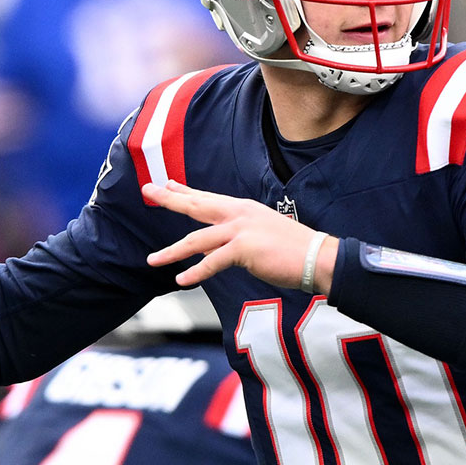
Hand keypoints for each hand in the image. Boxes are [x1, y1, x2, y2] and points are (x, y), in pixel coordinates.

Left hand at [144, 180, 337, 291]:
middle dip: (170, 199)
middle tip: (147, 191)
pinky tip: (181, 279)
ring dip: (172, 251)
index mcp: (244, 209)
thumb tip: (220, 249)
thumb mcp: (263, 235)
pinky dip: (196, 272)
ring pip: (197, 239)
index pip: (209, 198)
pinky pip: (213, 262)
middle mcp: (240, 214)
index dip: (186, 191)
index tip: (167, 185)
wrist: (318, 257)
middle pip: (197, 206)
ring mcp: (241, 230)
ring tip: (152, 258)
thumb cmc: (294, 250)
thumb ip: (239, 238)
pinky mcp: (244, 249)